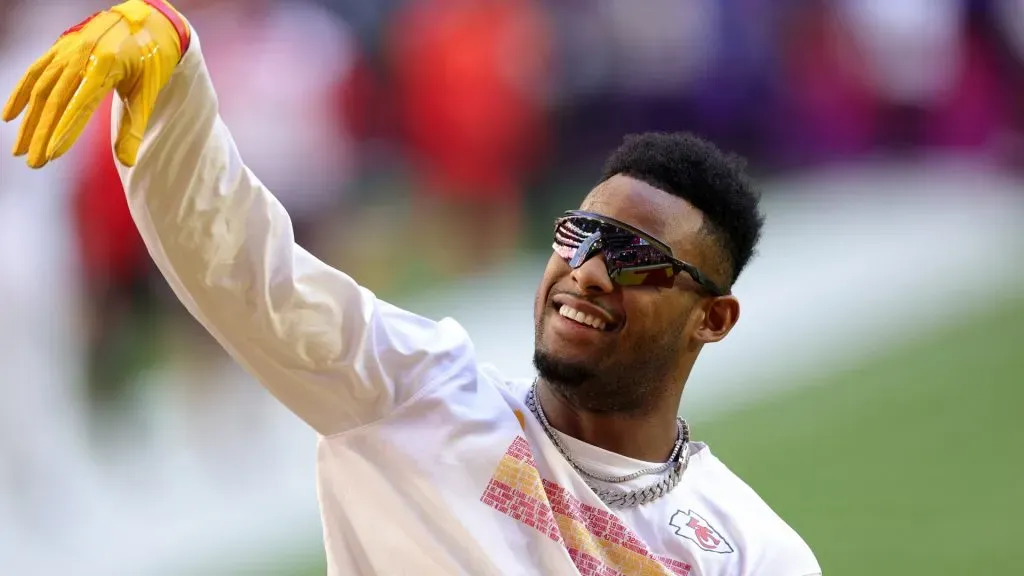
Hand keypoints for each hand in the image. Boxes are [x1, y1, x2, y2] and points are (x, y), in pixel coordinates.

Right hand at [2, 0, 189, 167]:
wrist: (147, 20)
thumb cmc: (152, 59)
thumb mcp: (148, 92)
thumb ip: (134, 127)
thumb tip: (127, 163)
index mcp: (107, 66)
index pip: (80, 105)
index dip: (65, 131)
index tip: (52, 155)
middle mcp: (82, 56)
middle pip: (56, 100)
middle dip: (42, 134)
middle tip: (34, 163)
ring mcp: (67, 50)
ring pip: (41, 89)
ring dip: (29, 122)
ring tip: (20, 150)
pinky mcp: (59, 48)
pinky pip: (35, 72)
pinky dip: (20, 94)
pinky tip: (9, 116)